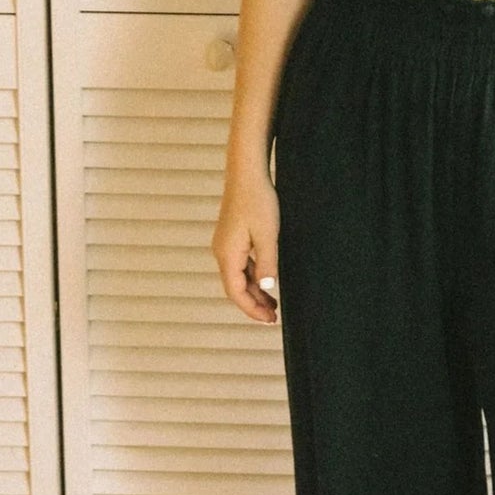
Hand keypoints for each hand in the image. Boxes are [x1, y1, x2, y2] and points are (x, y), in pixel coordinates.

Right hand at [212, 173, 281, 324]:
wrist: (247, 174)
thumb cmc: (257, 201)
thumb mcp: (267, 235)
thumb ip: (267, 264)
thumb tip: (268, 288)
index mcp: (227, 255)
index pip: (236, 292)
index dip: (251, 309)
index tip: (269, 319)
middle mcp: (222, 252)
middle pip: (235, 288)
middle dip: (254, 304)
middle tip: (273, 317)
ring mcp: (225, 245)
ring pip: (239, 277)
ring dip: (255, 292)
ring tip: (273, 304)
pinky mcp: (232, 238)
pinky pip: (241, 265)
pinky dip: (253, 277)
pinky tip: (266, 281)